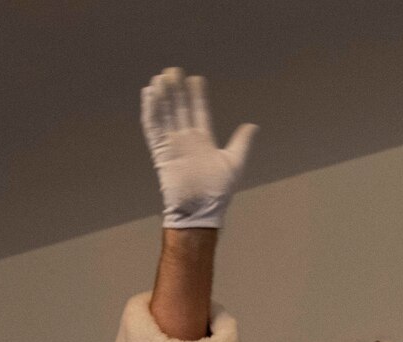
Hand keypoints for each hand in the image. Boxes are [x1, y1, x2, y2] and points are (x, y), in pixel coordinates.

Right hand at [141, 67, 255, 228]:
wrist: (200, 210)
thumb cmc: (219, 192)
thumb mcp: (235, 162)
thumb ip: (242, 142)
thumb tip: (253, 125)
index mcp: (203, 140)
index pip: (198, 111)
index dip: (196, 95)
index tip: (196, 79)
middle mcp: (186, 140)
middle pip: (179, 108)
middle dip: (176, 90)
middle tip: (173, 70)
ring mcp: (173, 145)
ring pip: (165, 115)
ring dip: (163, 96)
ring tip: (161, 78)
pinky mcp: (161, 152)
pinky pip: (153, 128)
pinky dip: (150, 111)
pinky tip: (150, 95)